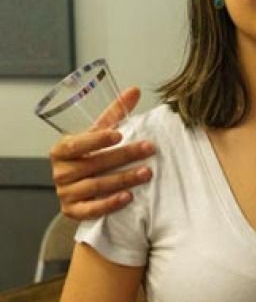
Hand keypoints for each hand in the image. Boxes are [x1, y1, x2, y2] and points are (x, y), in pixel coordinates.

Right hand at [49, 87, 154, 220]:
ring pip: (95, 186)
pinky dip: (109, 204)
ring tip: (147, 172)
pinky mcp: (73, 211)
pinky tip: (128, 197)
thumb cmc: (90, 153)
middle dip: (124, 156)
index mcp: (62, 150)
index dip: (96, 140)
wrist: (78, 185)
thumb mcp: (99, 132)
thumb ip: (115, 112)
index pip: (75, 144)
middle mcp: (60, 172)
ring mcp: (65, 193)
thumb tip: (134, 90)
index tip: (119, 135)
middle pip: (92, 165)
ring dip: (123, 179)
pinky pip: (91, 211)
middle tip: (149, 149)